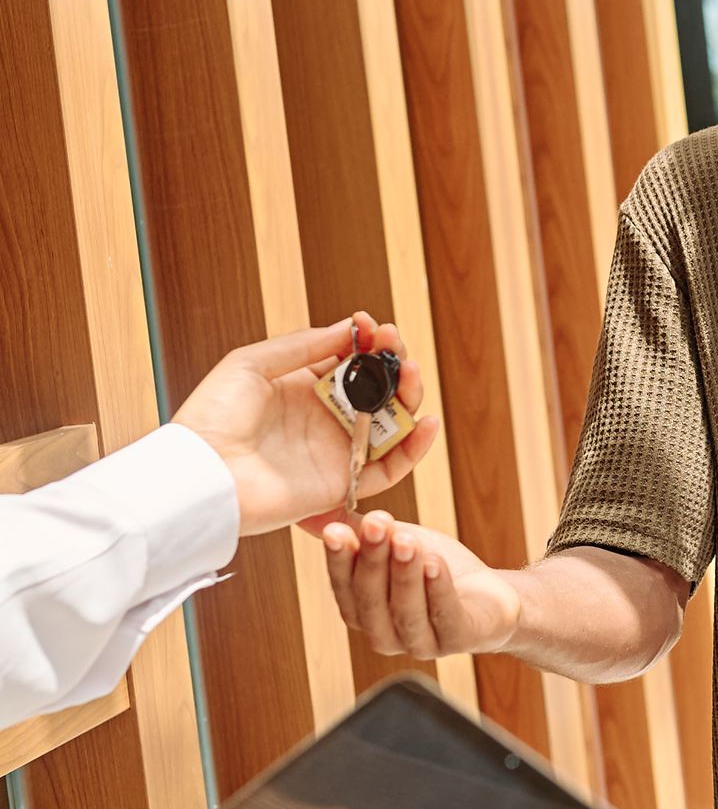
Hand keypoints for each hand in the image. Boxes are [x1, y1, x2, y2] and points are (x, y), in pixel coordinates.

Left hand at [171, 312, 439, 534]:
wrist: (199, 475)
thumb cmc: (212, 418)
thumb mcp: (251, 364)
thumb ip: (303, 346)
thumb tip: (349, 328)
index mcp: (303, 390)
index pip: (351, 362)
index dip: (368, 342)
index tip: (373, 325)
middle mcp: (325, 420)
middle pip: (378, 389)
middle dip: (393, 362)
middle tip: (394, 344)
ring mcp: (335, 451)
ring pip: (391, 423)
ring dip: (410, 395)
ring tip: (411, 372)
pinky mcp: (342, 483)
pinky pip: (390, 467)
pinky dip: (416, 448)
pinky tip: (427, 421)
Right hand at [319, 510, 521, 657]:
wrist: (490, 596)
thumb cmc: (437, 569)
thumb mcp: (398, 543)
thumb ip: (361, 533)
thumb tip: (316, 513)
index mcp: (364, 613)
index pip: (344, 588)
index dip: (338, 560)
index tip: (334, 531)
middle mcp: (385, 634)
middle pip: (371, 599)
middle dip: (372, 559)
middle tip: (376, 524)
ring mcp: (421, 642)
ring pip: (405, 610)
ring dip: (404, 574)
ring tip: (405, 540)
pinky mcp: (458, 639)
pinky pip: (445, 615)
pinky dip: (438, 588)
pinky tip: (434, 563)